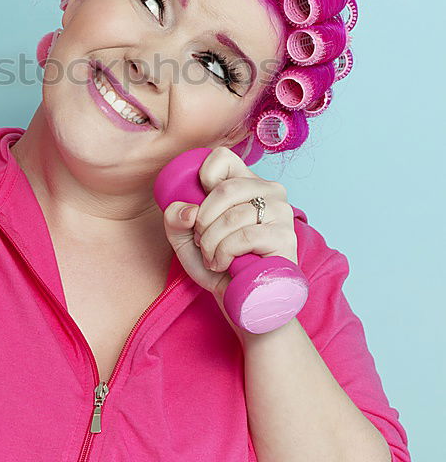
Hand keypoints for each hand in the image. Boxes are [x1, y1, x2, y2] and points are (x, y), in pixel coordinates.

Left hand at [162, 146, 298, 340]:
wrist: (244, 304)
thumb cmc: (219, 267)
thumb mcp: (185, 240)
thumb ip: (174, 219)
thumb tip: (187, 209)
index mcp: (247, 183)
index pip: (222, 157)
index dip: (202, 179)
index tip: (200, 210)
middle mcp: (270, 191)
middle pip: (224, 188)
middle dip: (203, 220)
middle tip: (202, 241)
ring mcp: (281, 213)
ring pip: (233, 215)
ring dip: (211, 242)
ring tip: (213, 258)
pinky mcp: (286, 237)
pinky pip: (245, 236)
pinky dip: (225, 253)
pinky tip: (224, 265)